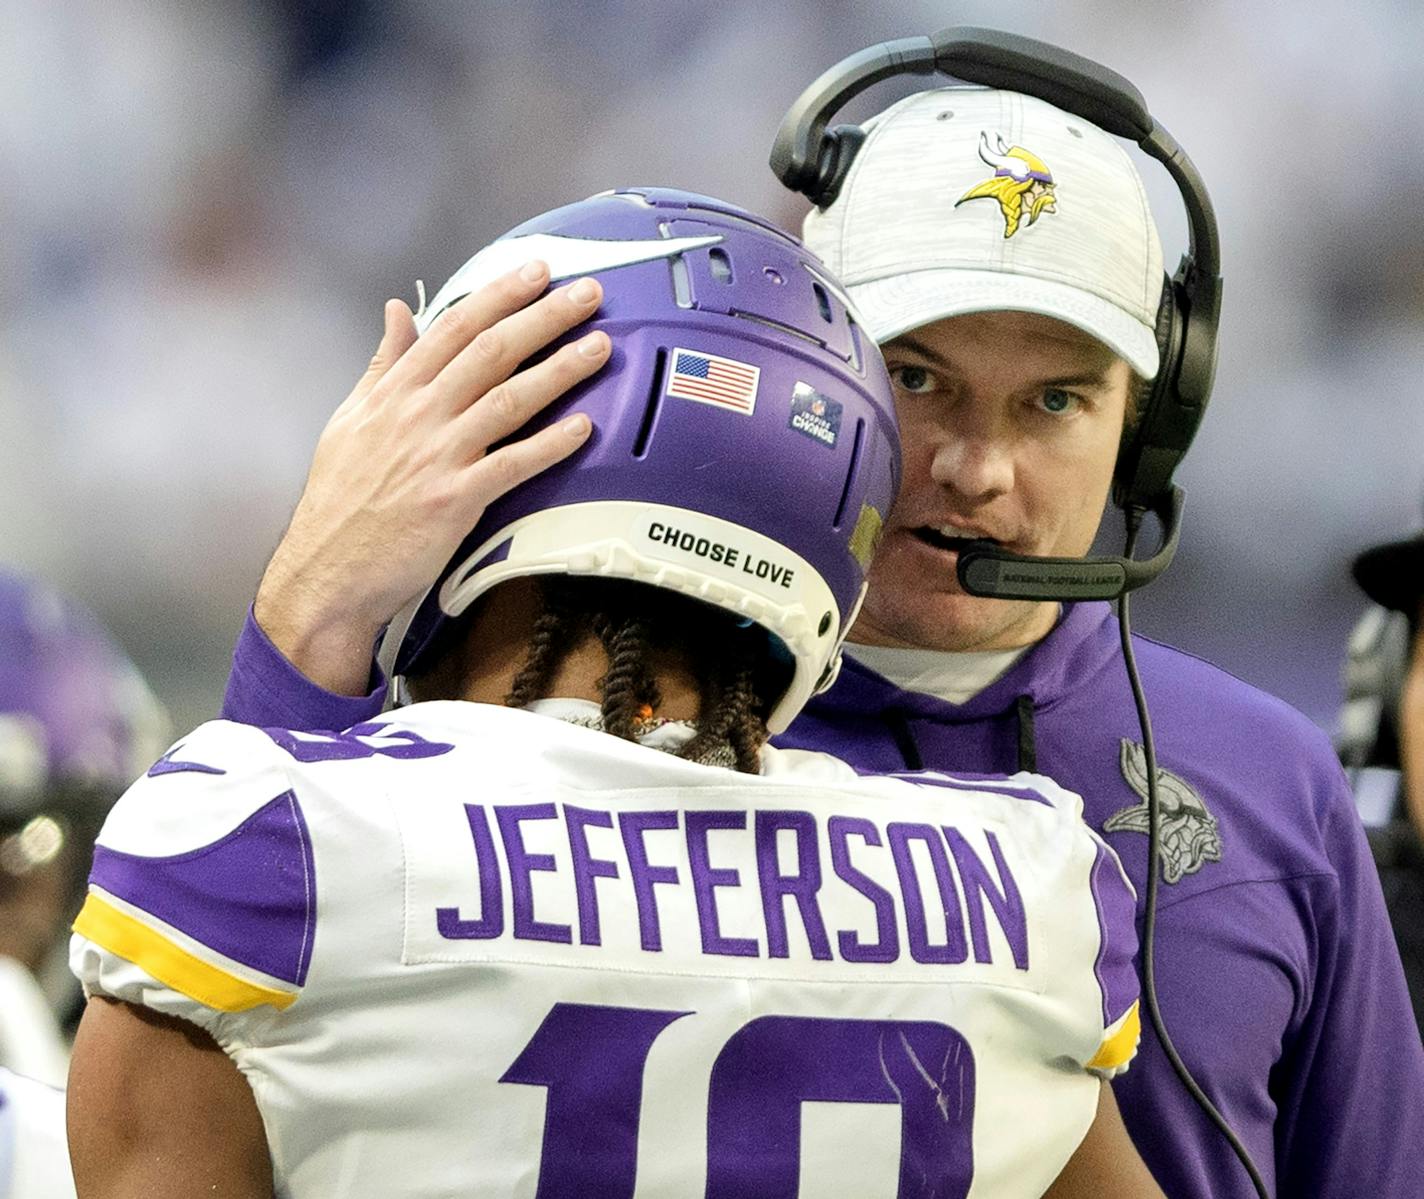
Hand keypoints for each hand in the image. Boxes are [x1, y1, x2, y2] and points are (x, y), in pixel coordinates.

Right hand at [254, 261, 607, 695]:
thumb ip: (383, 363)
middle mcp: (417, 415)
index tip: (537, 271)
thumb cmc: (340, 500)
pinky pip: (511, 464)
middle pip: (490, 351)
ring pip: (508, 399)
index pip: (454, 326)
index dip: (500, 294)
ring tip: (599, 347)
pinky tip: (584, 428)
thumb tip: (396, 310)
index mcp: (394, 392)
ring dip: (558, 370)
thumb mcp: (350, 418)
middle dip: (543, 317)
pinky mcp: (454, 500)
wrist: (326, 571)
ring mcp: (437, 456)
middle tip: (588, 293)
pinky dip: (549, 444)